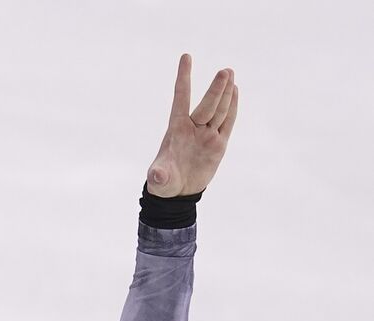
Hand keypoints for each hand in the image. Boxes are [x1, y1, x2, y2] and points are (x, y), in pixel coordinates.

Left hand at [146, 54, 238, 196]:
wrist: (178, 193)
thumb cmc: (165, 182)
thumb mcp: (159, 180)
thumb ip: (158, 175)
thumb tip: (157, 176)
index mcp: (176, 129)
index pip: (181, 98)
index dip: (183, 78)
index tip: (186, 57)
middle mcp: (193, 127)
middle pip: (207, 105)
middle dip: (215, 90)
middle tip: (225, 71)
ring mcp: (207, 134)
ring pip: (219, 110)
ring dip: (225, 93)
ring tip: (230, 73)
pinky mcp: (218, 144)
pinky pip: (227, 122)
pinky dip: (233, 107)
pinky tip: (235, 91)